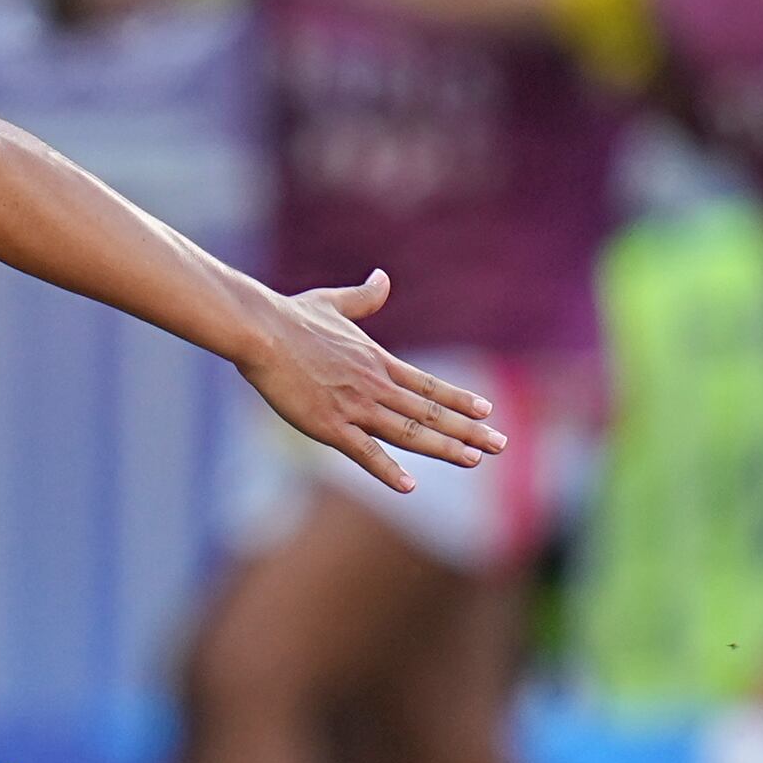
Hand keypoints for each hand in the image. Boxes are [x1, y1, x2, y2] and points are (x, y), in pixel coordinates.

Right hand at [234, 272, 502, 492]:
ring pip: (409, 432)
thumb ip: (363, 296)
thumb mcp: (333, 301)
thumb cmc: (290, 316)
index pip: (429, 386)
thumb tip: (382, 277)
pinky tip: (409, 486)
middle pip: (430, 413)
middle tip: (501, 445)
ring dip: (445, 447)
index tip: (487, 411)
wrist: (261, 332)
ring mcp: (355, 407)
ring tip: (474, 460)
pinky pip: (364, 453)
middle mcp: (375, 385)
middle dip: (469, 430)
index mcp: (377, 361)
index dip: (459, 400)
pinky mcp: (329, 425)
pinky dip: (388, 470)